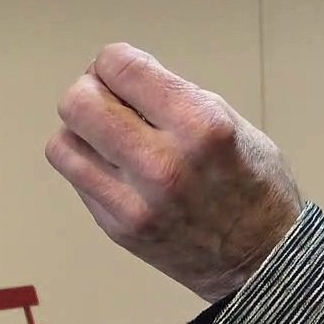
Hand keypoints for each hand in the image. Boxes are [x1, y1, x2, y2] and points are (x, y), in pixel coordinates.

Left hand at [45, 43, 302, 302]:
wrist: (262, 262)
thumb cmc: (254, 185)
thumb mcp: (232, 122)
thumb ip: (173, 96)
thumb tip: (118, 78)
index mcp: (201, 124)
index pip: (119, 66)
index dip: (115, 61)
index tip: (126, 72)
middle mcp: (163, 163)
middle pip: (78, 103)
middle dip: (90, 89)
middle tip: (110, 99)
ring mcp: (135, 202)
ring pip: (61, 142)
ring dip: (81, 130)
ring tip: (109, 135)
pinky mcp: (117, 228)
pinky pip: (75, 177)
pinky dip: (87, 162)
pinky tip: (115, 164)